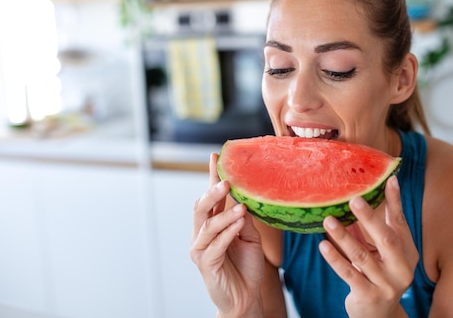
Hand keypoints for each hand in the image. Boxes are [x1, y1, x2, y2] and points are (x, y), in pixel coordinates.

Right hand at [191, 153, 264, 317]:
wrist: (245, 297)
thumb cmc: (246, 266)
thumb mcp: (251, 237)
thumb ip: (245, 220)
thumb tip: (244, 201)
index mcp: (214, 223)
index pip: (211, 196)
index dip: (212, 175)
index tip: (217, 156)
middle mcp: (203, 233)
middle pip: (201, 207)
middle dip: (212, 192)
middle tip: (226, 180)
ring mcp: (202, 249)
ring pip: (207, 225)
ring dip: (224, 214)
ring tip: (240, 206)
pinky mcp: (206, 264)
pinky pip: (215, 245)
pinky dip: (227, 233)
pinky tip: (238, 223)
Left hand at [319, 176, 417, 317]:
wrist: (380, 316)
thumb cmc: (379, 275)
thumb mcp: (382, 253)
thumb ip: (372, 230)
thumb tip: (358, 198)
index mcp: (408, 253)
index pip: (400, 223)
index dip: (395, 201)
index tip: (389, 179)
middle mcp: (402, 268)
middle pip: (386, 238)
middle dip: (370, 217)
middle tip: (353, 198)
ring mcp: (386, 284)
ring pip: (362, 256)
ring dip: (343, 236)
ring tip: (328, 220)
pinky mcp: (368, 296)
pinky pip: (349, 274)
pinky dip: (335, 258)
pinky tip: (323, 245)